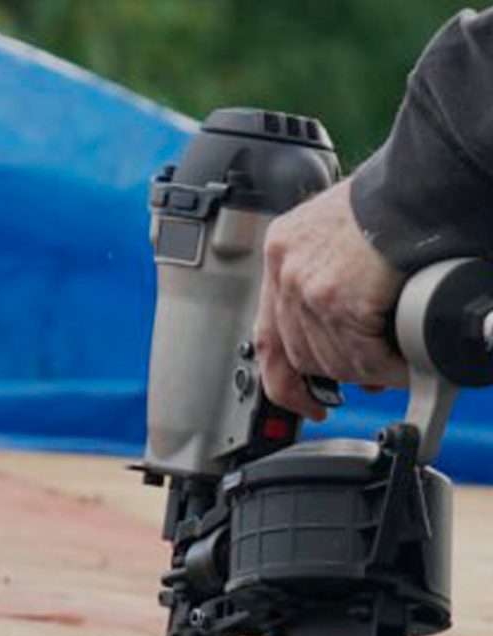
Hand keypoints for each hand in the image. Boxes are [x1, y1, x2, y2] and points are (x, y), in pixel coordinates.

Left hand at [255, 178, 407, 420]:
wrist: (416, 187)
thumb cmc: (388, 203)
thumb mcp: (334, 235)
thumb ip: (325, 282)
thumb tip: (341, 340)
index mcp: (281, 252)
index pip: (268, 336)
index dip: (282, 380)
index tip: (300, 399)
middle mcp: (287, 271)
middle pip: (301, 355)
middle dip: (335, 376)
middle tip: (363, 380)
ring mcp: (310, 288)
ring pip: (333, 361)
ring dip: (365, 372)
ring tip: (390, 365)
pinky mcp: (340, 301)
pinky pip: (363, 357)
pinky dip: (385, 368)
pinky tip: (400, 362)